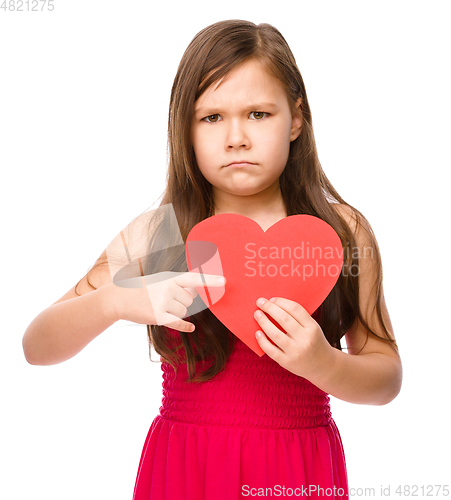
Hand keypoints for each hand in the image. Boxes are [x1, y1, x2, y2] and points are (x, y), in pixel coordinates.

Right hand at [111, 272, 225, 332]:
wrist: (120, 298)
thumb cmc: (143, 288)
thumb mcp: (160, 280)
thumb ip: (178, 284)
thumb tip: (196, 293)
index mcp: (171, 278)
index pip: (194, 278)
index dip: (210, 280)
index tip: (224, 281)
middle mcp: (169, 289)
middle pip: (191, 300)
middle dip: (184, 301)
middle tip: (168, 299)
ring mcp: (163, 303)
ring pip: (185, 311)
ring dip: (177, 312)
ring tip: (161, 306)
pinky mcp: (159, 317)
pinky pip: (178, 323)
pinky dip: (185, 326)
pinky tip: (192, 328)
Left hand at [253, 297, 333, 381]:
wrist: (323, 366)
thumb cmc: (314, 342)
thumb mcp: (313, 328)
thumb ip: (298, 318)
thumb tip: (274, 305)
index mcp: (313, 328)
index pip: (295, 309)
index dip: (282, 302)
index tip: (272, 299)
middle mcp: (305, 340)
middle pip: (284, 319)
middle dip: (269, 308)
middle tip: (260, 302)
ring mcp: (296, 352)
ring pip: (275, 334)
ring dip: (263, 322)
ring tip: (257, 314)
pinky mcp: (287, 362)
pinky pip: (271, 350)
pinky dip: (262, 341)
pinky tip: (258, 333)